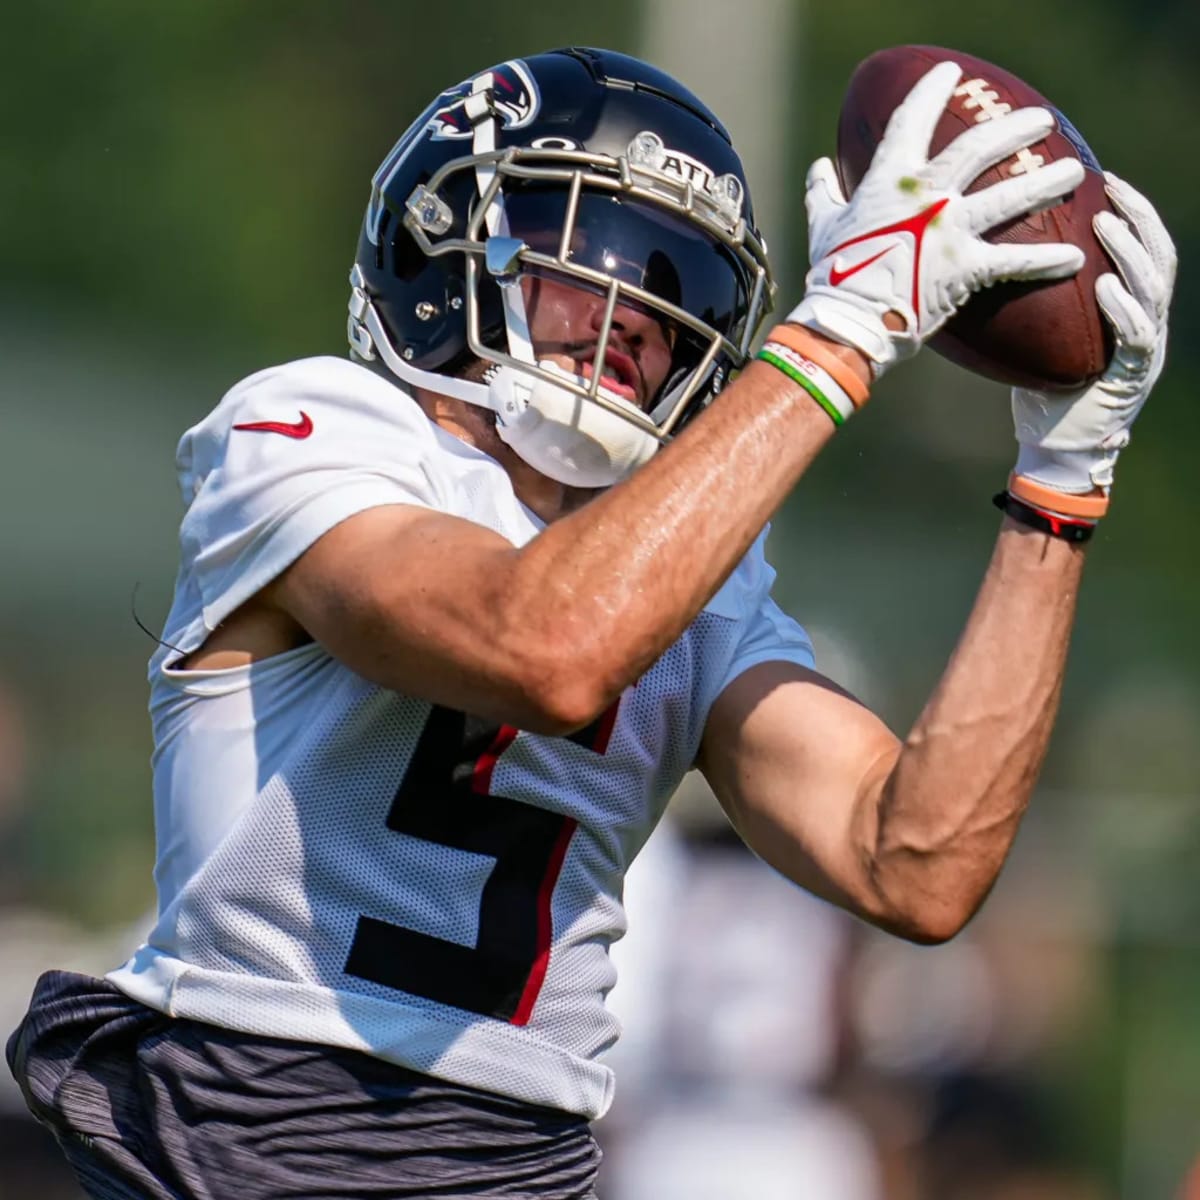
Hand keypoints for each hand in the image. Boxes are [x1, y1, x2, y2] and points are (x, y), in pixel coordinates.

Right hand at [788, 60, 1085, 377]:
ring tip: (1074, 172)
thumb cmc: (832, 276)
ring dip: (1046, 181)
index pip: (912, 121)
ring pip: (1010, 196)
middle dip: (1015, 129)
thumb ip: (824, 193)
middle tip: (1041, 121)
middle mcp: (927, 197)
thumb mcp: (823, 227)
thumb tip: (819, 167)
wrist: (848, 323)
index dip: (931, 91)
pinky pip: (1015, 260)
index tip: (949, 73)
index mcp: (889, 181)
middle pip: (980, 148)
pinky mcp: (967, 269)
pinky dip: (1047, 259)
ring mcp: (950, 231)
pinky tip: (1073, 256)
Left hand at [1010, 173, 1175, 512]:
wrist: (1055, 450)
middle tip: (1111, 186)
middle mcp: (1148, 323)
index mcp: (1131, 310)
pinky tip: (1107, 285)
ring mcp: (1146, 350)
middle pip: (1158, 256)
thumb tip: (992, 261)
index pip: (1143, 249)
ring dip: (1131, 251)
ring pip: (1153, 288)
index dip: (1133, 212)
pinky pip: (1137, 335)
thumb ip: (1038, 303)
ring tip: (1105, 223)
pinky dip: (1123, 308)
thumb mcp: (1040, 338)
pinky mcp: (1133, 377)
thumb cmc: (1043, 392)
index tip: (1107, 179)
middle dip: (1139, 216)